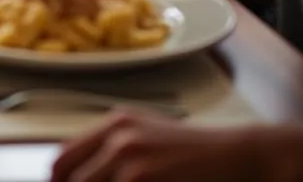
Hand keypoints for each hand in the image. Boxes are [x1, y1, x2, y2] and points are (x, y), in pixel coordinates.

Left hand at [52, 113, 291, 181]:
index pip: (63, 160)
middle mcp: (117, 137)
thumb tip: (76, 177)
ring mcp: (131, 159)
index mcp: (114, 125)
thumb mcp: (147, 139)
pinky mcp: (144, 179)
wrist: (239, 156)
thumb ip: (112, 153)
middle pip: (74, 181)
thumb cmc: (196, 155)